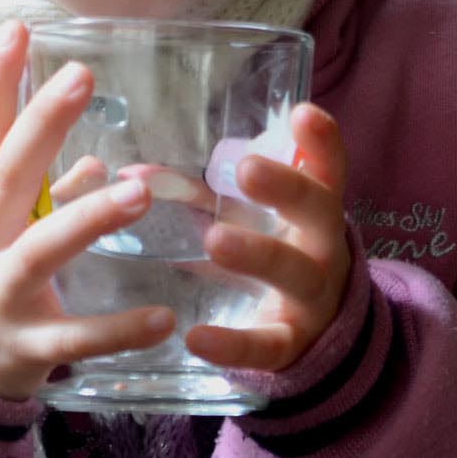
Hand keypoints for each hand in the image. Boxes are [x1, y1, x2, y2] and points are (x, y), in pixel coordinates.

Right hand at [0, 21, 176, 398]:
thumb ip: (43, 192)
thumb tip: (102, 162)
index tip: (18, 28)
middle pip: (7, 174)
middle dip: (42, 125)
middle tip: (80, 76)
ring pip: (43, 250)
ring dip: (89, 218)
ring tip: (138, 194)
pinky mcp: (25, 346)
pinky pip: (76, 338)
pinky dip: (118, 331)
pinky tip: (163, 319)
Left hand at [183, 103, 351, 372]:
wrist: (314, 333)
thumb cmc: (272, 253)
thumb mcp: (244, 221)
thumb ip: (194, 196)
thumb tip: (130, 173)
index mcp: (314, 207)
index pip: (326, 167)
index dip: (320, 141)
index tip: (302, 113)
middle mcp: (322, 245)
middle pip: (316, 210)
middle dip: (285, 188)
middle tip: (244, 168)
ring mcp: (311, 295)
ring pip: (292, 272)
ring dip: (256, 253)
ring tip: (215, 239)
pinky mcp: (291, 343)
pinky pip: (265, 344)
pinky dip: (233, 343)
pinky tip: (197, 337)